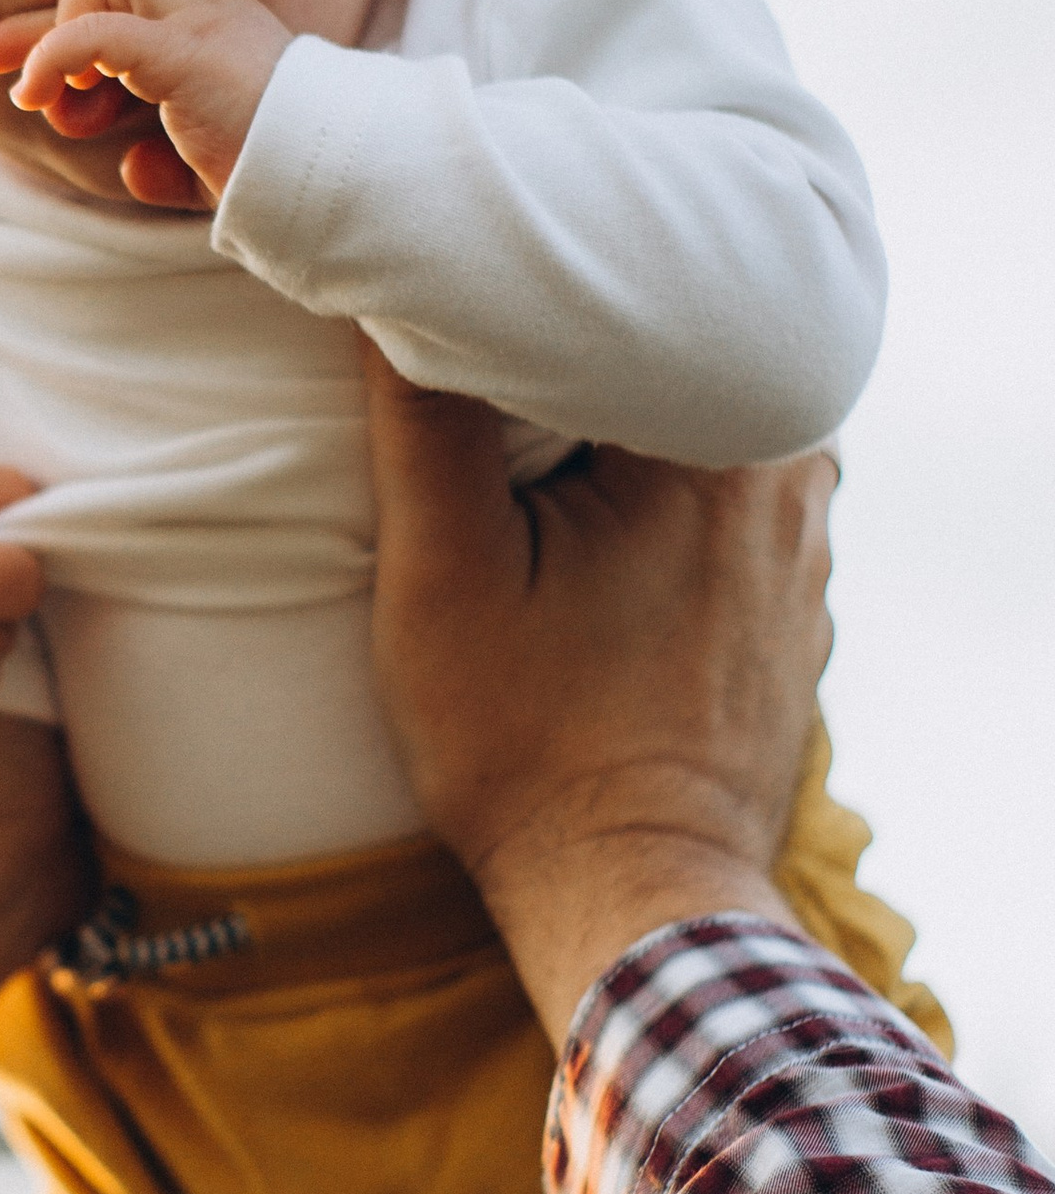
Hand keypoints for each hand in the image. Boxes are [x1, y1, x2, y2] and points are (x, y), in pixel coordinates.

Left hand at [0, 0, 291, 208]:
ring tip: (67, 114)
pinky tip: (47, 93)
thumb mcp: (209, 170)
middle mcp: (211, 10)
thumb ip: (169, 161)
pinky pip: (99, 32)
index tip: (19, 74)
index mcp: (218, 31)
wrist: (338, 186)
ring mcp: (202, 23)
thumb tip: (134, 169)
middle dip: (41, 25)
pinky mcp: (188, 52)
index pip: (128, 9)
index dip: (60, 36)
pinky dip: (58, 55)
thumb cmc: (282, 181)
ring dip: (62, 44)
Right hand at [363, 348, 833, 1046]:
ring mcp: (803, 552)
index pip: (626, 303)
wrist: (630, 896)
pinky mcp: (789, 607)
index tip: (460, 306)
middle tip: (481, 373)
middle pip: (670, 357)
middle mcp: (791, 484)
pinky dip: (658, 493)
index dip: (533, 297)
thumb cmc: (530, 749)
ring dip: (619, 426)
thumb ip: (424, 423)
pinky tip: (587, 529)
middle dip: (578, 355)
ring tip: (525, 449)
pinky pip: (724, 500)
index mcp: (721, 450)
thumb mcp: (442, 576)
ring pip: (697, 425)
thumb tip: (391, 297)